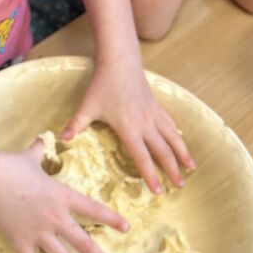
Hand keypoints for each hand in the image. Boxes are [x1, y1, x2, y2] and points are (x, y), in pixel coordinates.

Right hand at [0, 141, 129, 252]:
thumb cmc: (11, 166)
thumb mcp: (30, 156)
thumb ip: (39, 150)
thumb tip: (42, 138)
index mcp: (62, 196)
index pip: (93, 209)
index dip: (111, 218)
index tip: (126, 228)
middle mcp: (55, 218)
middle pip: (83, 242)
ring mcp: (39, 232)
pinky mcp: (21, 241)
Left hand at [61, 58, 194, 193]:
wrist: (120, 62)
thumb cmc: (103, 85)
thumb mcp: (87, 106)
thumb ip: (76, 124)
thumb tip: (61, 139)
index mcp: (129, 129)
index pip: (142, 157)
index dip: (150, 175)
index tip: (157, 191)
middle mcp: (146, 124)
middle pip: (163, 151)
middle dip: (172, 170)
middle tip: (179, 187)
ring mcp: (154, 114)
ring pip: (173, 137)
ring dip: (182, 153)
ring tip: (190, 168)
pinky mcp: (157, 105)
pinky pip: (171, 123)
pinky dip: (178, 134)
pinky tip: (182, 141)